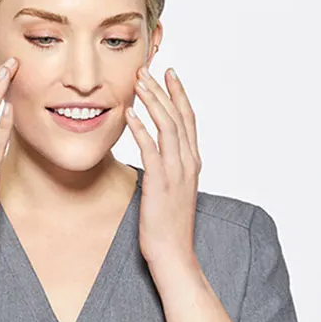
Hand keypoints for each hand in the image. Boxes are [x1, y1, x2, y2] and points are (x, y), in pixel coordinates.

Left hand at [125, 66, 201, 272]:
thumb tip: (153, 157)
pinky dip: (140, 128)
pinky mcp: (160, 182)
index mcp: (192, 163)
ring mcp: (176, 172)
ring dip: (152, 101)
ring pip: (167, 126)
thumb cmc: (168, 226)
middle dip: (164, 89)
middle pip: (179, 116)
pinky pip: (150, 148)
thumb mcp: (171, 192)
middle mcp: (188, 163)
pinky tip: (128, 114)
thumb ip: (166, 170)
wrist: (173, 253)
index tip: (170, 74)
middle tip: (148, 69)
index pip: (188, 120)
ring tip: (138, 82)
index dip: (179, 95)